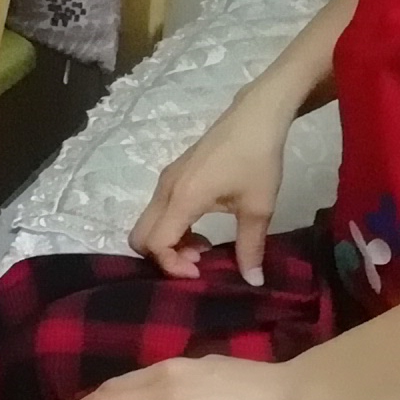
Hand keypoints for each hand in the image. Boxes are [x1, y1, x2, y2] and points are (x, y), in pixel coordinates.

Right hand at [125, 93, 291, 283]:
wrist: (257, 116)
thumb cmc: (258, 159)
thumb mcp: (258, 207)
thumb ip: (250, 247)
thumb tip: (253, 282)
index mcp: (182, 198)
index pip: (156, 243)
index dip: (172, 265)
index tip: (201, 271)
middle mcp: (165, 190)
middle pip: (140, 236)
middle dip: (164, 257)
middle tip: (198, 262)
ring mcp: (167, 180)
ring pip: (149, 223)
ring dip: (170, 243)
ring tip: (206, 248)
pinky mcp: (174, 175)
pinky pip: (160, 211)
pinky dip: (174, 228)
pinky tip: (204, 229)